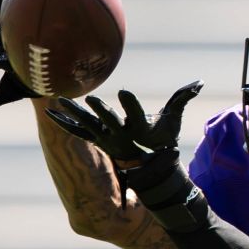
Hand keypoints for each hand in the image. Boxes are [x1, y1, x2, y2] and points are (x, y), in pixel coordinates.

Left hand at [44, 81, 204, 163]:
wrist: (148, 166)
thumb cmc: (162, 138)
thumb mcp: (173, 120)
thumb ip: (183, 99)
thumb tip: (199, 82)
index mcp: (139, 129)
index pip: (135, 115)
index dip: (130, 104)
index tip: (124, 91)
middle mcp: (120, 136)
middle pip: (108, 122)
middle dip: (100, 112)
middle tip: (90, 100)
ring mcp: (105, 139)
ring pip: (87, 125)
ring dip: (73, 113)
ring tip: (59, 100)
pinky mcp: (95, 139)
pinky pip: (76, 131)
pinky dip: (63, 122)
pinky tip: (49, 112)